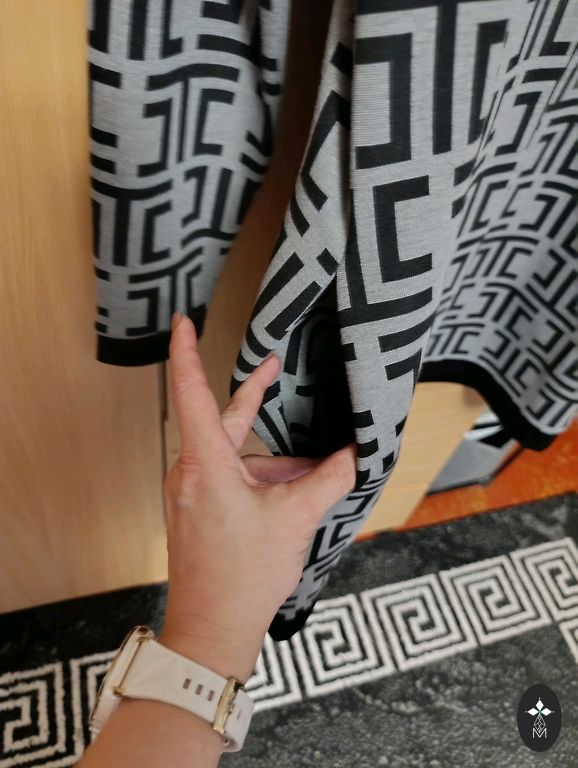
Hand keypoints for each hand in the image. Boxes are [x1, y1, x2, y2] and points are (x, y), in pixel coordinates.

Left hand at [160, 312, 355, 681]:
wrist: (211, 631)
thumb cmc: (243, 577)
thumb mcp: (295, 520)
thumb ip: (330, 478)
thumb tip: (358, 452)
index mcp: (206, 463)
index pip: (191, 393)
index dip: (187, 352)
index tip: (183, 320)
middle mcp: (191, 471)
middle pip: (226, 421)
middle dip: (258, 400)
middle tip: (277, 367)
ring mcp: (192, 492)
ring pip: (236, 454)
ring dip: (273, 458)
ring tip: (316, 469)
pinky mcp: (198, 509)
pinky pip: (231, 477)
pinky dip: (262, 478)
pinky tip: (294, 492)